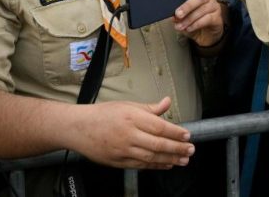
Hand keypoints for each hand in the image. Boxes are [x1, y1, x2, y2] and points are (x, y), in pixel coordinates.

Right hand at [67, 97, 193, 168]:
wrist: (78, 128)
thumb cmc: (104, 114)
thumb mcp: (128, 105)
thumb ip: (150, 108)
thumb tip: (167, 102)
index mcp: (132, 118)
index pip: (160, 126)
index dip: (176, 132)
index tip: (188, 135)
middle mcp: (129, 135)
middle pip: (158, 144)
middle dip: (177, 148)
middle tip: (190, 150)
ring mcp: (123, 150)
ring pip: (151, 157)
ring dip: (170, 159)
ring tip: (183, 160)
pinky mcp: (118, 161)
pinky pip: (140, 165)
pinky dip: (155, 166)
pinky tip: (166, 164)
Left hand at [173, 0, 224, 46]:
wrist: (205, 36)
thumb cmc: (192, 21)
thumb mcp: (183, 15)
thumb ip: (177, 12)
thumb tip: (172, 14)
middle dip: (187, 5)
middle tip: (177, 13)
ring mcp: (213, 6)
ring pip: (201, 10)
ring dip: (188, 19)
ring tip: (179, 26)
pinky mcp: (217, 17)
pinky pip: (206, 19)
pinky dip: (195, 24)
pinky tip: (188, 28)